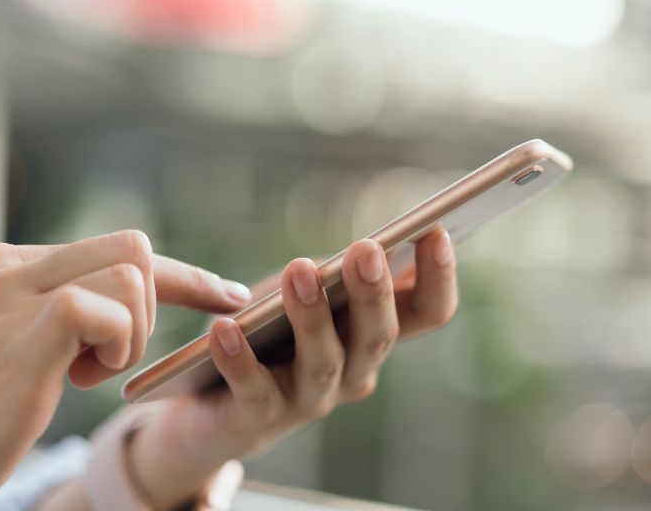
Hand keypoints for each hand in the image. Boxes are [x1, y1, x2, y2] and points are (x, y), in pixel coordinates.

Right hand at [0, 230, 250, 510]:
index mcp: (1, 265)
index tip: (229, 297)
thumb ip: (53, 315)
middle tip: (112, 365)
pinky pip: (107, 306)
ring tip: (84, 376)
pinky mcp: (18, 336)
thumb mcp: (7, 350)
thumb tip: (120, 305)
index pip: (112, 249)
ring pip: (130, 271)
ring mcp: (7, 296)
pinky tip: (81, 379)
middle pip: (131, 248)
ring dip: (134, 332)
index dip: (183, 276)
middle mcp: (3, 267)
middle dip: (159, 305)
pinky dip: (118, 344)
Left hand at [127, 229, 456, 509]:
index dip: (439, 276)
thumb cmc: (270, 332)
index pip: (429, 312)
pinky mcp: (258, 418)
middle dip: (373, 291)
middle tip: (366, 248)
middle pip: (379, 336)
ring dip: (312, 315)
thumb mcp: (306, 293)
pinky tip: (225, 327)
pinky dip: (240, 359)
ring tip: (298, 269)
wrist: (211, 407)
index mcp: (374, 335)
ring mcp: (310, 400)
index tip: (437, 231)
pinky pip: (255, 389)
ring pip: (323, 363)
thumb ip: (336, 274)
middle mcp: (355, 373)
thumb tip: (370, 242)